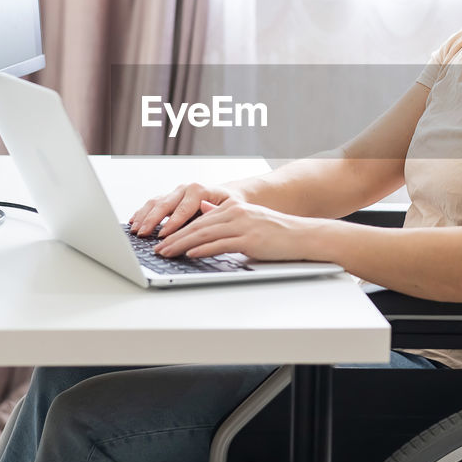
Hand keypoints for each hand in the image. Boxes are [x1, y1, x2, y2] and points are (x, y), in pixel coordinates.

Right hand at [129, 182, 243, 237]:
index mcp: (200, 190)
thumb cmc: (230, 204)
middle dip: (153, 220)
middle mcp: (185, 189)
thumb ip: (213, 215)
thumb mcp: (229, 209)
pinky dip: (142, 212)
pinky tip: (133, 221)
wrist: (229, 194)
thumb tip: (201, 225)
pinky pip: (152, 203)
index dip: (173, 222)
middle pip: (164, 204)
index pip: (183, 208)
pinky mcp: (170, 197)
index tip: (164, 235)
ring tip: (136, 231)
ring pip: (155, 202)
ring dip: (144, 217)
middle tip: (144, 234)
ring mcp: (176, 192)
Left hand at [153, 200, 325, 261]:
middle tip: (157, 248)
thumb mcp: (248, 220)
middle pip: (197, 226)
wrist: (303, 236)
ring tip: (166, 252)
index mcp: (233, 207)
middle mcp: (235, 213)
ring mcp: (243, 225)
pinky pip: (220, 244)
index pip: (198, 219)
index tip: (163, 239)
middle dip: (174, 238)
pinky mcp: (250, 240)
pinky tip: (190, 254)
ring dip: (182, 245)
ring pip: (204, 235)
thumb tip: (203, 213)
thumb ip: (225, 217)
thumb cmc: (278, 233)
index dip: (178, 229)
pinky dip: (203, 250)